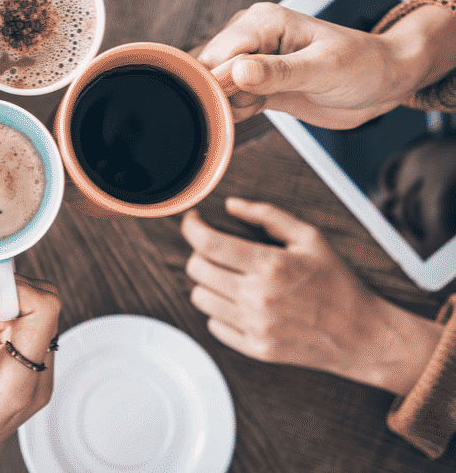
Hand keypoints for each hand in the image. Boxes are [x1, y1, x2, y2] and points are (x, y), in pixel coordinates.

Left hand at [182, 197, 442, 394]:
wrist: (362, 336)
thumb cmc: (337, 282)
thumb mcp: (310, 237)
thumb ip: (267, 215)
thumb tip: (231, 205)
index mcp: (270, 265)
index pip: (206, 242)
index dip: (191, 227)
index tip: (194, 221)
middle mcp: (258, 296)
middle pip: (196, 269)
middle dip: (199, 253)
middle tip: (215, 249)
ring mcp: (255, 326)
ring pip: (199, 297)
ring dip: (207, 282)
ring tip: (229, 277)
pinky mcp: (256, 349)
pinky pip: (214, 325)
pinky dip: (219, 311)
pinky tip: (239, 302)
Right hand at [196, 2, 442, 127]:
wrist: (384, 83)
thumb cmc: (365, 67)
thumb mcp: (325, 69)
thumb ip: (279, 72)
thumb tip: (238, 72)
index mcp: (264, 20)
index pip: (220, 52)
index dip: (219, 81)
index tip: (237, 101)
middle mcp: (252, 35)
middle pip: (209, 68)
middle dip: (222, 94)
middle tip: (254, 104)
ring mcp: (252, 59)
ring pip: (214, 85)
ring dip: (228, 103)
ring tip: (261, 105)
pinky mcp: (256, 82)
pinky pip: (228, 97)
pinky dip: (236, 110)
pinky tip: (258, 109)